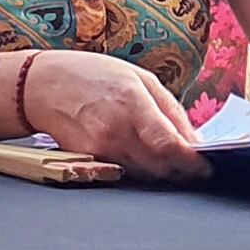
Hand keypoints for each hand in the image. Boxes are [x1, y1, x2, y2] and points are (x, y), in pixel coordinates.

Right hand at [23, 52, 206, 180]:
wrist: (43, 86)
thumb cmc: (94, 75)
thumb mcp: (140, 78)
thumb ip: (170, 110)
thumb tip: (195, 141)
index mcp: (133, 104)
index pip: (169, 145)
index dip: (192, 162)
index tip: (206, 166)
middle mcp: (116, 131)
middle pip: (160, 166)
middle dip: (182, 169)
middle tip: (194, 163)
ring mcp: (101, 149)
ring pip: (144, 174)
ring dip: (162, 170)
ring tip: (169, 156)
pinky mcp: (90, 160)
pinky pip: (125, 172)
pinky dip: (140, 168)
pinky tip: (142, 154)